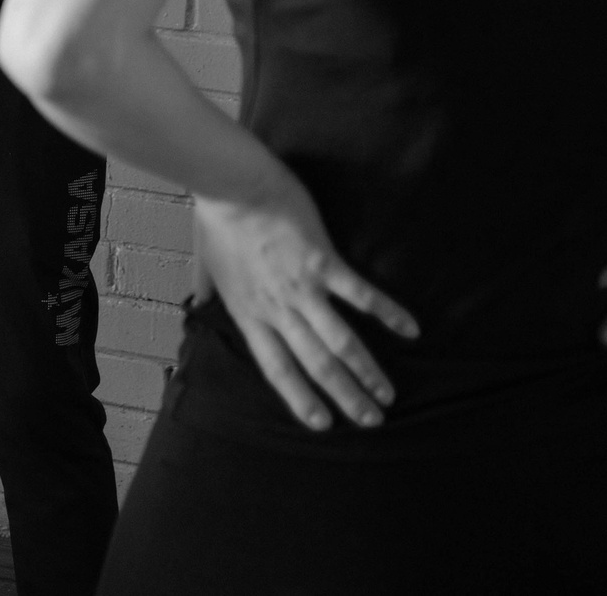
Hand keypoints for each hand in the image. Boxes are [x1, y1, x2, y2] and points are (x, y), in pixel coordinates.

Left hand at [197, 176, 416, 431]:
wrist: (232, 183)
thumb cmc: (217, 220)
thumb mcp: (206, 265)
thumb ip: (206, 291)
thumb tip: (195, 305)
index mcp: (249, 313)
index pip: (277, 368)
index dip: (300, 399)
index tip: (322, 423)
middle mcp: (277, 309)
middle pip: (315, 365)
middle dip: (345, 397)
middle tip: (371, 421)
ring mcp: (301, 287)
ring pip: (340, 342)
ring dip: (366, 370)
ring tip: (388, 393)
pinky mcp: (322, 261)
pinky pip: (359, 295)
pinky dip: (386, 313)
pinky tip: (411, 330)